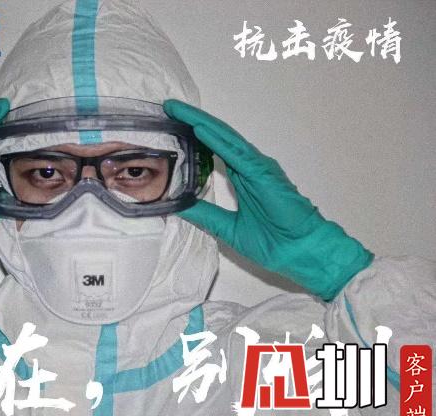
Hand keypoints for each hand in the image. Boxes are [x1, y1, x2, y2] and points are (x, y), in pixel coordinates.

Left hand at [164, 99, 372, 299]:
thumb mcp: (227, 228)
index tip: (171, 123)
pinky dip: (218, 141)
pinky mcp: (264, 173)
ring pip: (225, 138)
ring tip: (178, 111)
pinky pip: (237, 153)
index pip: (213, 147)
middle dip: (192, 120)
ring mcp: (257, 167)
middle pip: (217, 136)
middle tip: (169, 106)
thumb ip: (205, 214)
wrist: (301, 253)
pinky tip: (200, 130)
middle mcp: (249, 166)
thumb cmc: (274, 242)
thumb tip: (178, 206)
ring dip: (201, 123)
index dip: (193, 134)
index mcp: (242, 176)